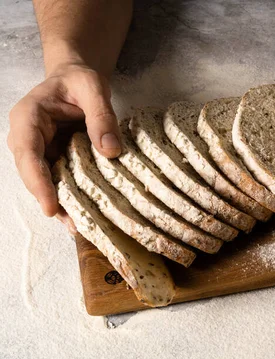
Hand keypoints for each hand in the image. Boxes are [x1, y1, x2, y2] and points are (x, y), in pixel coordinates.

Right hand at [7, 63, 121, 225]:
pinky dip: (72, 196)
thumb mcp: (93, 87)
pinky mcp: (55, 158)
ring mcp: (40, 150)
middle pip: (33, 174)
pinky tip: (86, 214)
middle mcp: (28, 138)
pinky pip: (61, 179)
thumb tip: (110, 150)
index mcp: (29, 117)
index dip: (37, 182)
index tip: (50, 206)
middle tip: (73, 225)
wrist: (76, 79)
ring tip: (81, 227)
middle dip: (50, 200)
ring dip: (62, 204)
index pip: (27, 153)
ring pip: (46, 182)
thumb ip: (101, 115)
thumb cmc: (80, 79)